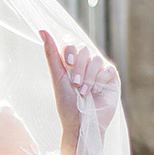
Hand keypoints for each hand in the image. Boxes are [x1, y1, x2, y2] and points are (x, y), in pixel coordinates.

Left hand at [38, 31, 119, 154]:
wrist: (81, 124)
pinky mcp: (111, 78)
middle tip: (75, 84)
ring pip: (96, 59)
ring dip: (89, 76)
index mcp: (71, 63)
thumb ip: (52, 54)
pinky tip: (96, 92)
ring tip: (84, 92)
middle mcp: (85, 64)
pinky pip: (108, 68)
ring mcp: (99, 70)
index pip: (71, 44)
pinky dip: (100, 79)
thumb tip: (42, 30)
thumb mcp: (58, 78)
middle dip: (79, 67)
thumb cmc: (67, 105)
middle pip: (84, 50)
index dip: (71, 50)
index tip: (68, 63)